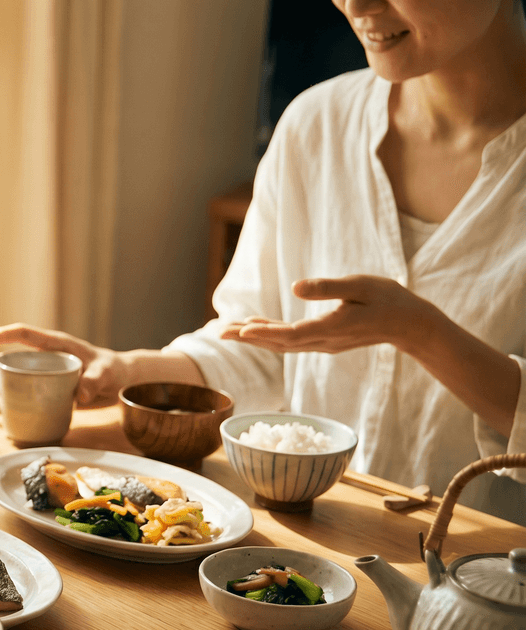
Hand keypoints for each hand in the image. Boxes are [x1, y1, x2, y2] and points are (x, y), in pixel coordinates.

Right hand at [0, 323, 126, 411]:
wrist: (122, 383)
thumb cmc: (114, 370)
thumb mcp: (107, 373)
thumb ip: (95, 380)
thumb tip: (80, 396)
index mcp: (55, 346)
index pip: (24, 334)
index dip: (4, 335)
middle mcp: (45, 359)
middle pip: (10, 363)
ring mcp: (44, 376)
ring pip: (13, 383)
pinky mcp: (47, 392)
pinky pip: (24, 398)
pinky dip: (12, 410)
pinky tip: (5, 423)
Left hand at [220, 275, 436, 354]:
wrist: (411, 325)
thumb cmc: (388, 300)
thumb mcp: (360, 286)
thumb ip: (328, 288)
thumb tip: (295, 288)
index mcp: (331, 328)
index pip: (291, 335)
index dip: (264, 333)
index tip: (240, 331)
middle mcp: (323, 341)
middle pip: (278, 342)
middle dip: (247, 337)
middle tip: (218, 332)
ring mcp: (323, 344)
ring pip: (282, 343)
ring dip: (254, 338)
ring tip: (227, 330)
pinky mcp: (324, 341)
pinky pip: (291, 341)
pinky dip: (270, 336)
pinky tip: (254, 329)